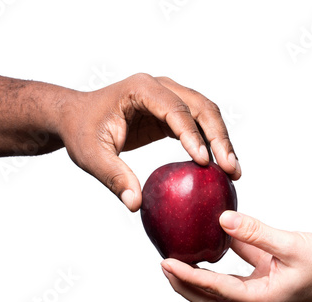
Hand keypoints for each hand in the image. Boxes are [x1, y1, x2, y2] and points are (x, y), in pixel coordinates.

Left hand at [59, 73, 240, 210]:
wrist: (78, 117)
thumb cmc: (83, 132)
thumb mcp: (91, 156)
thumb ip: (114, 177)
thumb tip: (136, 204)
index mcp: (141, 89)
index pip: (174, 109)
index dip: (192, 135)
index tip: (204, 162)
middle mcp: (160, 87)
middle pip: (201, 107)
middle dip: (219, 138)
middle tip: (230, 169)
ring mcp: (169, 97)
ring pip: (207, 113)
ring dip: (222, 140)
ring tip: (233, 171)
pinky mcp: (172, 112)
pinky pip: (199, 124)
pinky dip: (212, 143)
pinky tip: (220, 165)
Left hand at [161, 211, 311, 301]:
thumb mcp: (290, 245)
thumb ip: (254, 232)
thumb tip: (222, 219)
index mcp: (260, 299)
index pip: (214, 290)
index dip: (187, 277)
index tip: (165, 262)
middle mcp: (257, 299)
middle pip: (210, 298)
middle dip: (184, 284)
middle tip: (164, 264)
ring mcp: (261, 290)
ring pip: (220, 289)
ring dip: (199, 277)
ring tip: (179, 260)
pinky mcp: (267, 278)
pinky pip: (237, 272)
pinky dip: (221, 263)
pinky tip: (213, 243)